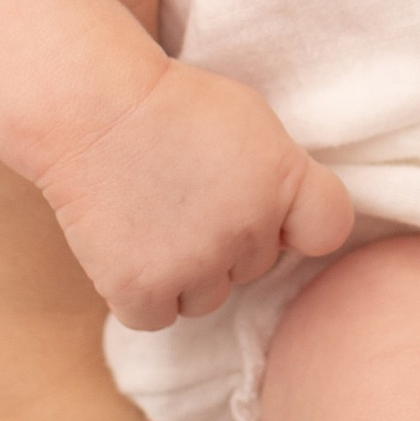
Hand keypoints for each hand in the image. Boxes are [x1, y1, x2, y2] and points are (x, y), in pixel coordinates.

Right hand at [38, 61, 354, 333]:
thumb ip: (283, 177)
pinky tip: (128, 247)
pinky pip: (157, 316)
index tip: (269, 208)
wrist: (92, 106)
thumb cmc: (173, 104)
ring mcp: (196, 262)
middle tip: (183, 193)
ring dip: (184, 272)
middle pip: (255, 265)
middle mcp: (249, 228)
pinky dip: (142, 293)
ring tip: (153, 217)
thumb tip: (290, 232)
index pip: (327, 229)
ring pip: (207, 297)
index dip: (297, 223)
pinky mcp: (143, 289)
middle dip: (226, 240)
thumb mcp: (253, 121)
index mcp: (285, 180)